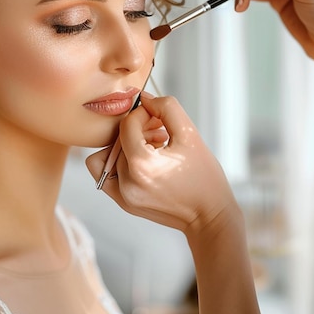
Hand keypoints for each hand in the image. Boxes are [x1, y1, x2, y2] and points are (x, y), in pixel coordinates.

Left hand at [86, 93, 239, 238]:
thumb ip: (167, 108)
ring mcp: (122, 195)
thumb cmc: (205, 177)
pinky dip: (119, 162)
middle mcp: (127, 182)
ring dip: (126, 146)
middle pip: (117, 138)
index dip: (142, 114)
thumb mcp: (191, 135)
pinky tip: (143, 162)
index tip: (158, 118)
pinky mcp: (122, 202)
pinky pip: (105, 173)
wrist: (208, 215)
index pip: (128, 124)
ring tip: (153, 148)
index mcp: (142, 165)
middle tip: (158, 132)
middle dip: (136, 129)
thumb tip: (145, 98)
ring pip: (107, 154)